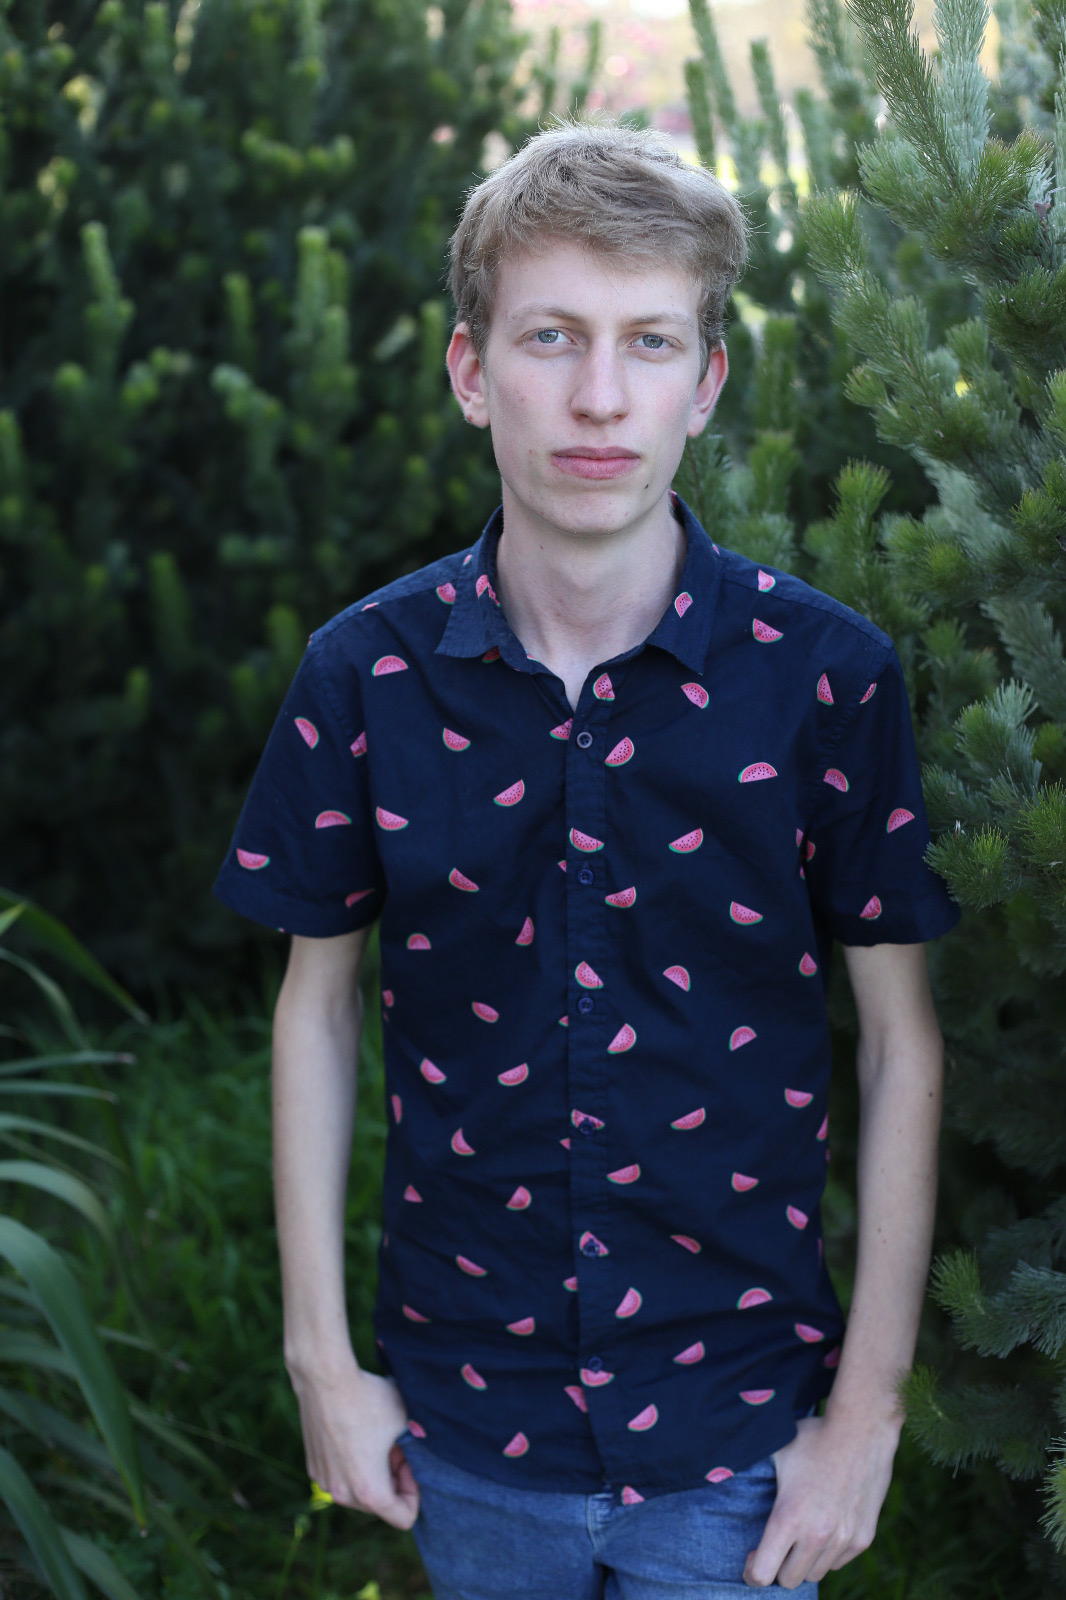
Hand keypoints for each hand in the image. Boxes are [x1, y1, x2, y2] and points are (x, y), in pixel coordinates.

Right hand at [289, 1357, 419, 1528]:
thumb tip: (425, 1455)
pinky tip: (355, 1435)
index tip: (410, 1462)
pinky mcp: (313, 1468)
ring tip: (376, 1440)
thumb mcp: (406, 1421)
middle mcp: (343, 1495)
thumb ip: (419, 1447)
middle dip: (394, 1480)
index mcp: (370, 1492)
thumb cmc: (369, 1399)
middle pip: (381, 1506)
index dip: (415, 1491)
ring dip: (373, 1473)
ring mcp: (325, 1483)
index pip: (404, 1518)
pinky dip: (352, 1466)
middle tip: (396, 1446)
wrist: (325, 1378)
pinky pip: (341, 1479)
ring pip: (360, 1493)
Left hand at [743, 1411, 899, 1588]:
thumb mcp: (776, 1451)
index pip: (763, 1574)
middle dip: (777, 1568)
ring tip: (800, 1535)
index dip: (751, 1573)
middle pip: (789, 1580)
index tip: (751, 1560)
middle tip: (775, 1547)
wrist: (862, 1429)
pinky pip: (838, 1562)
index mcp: (788, 1516)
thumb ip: (753, 1472)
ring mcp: (842, 1539)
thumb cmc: (814, 1437)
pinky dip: (828, 1553)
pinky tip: (824, 1528)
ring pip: (815, 1573)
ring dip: (804, 1561)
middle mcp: (817, 1535)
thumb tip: (720, 1470)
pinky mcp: (863, 1537)